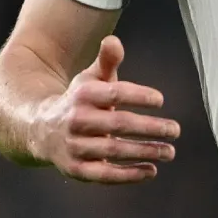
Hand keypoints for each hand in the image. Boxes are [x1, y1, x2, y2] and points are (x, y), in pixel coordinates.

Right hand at [34, 35, 179, 184]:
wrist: (41, 129)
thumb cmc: (78, 101)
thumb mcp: (91, 79)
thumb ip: (107, 61)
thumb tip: (114, 41)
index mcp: (82, 95)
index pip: (115, 93)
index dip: (139, 96)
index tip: (161, 100)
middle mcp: (76, 121)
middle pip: (119, 124)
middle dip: (150, 128)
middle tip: (175, 130)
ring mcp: (75, 147)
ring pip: (115, 151)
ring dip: (146, 152)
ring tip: (170, 151)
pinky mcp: (76, 170)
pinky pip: (105, 175)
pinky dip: (130, 175)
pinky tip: (152, 171)